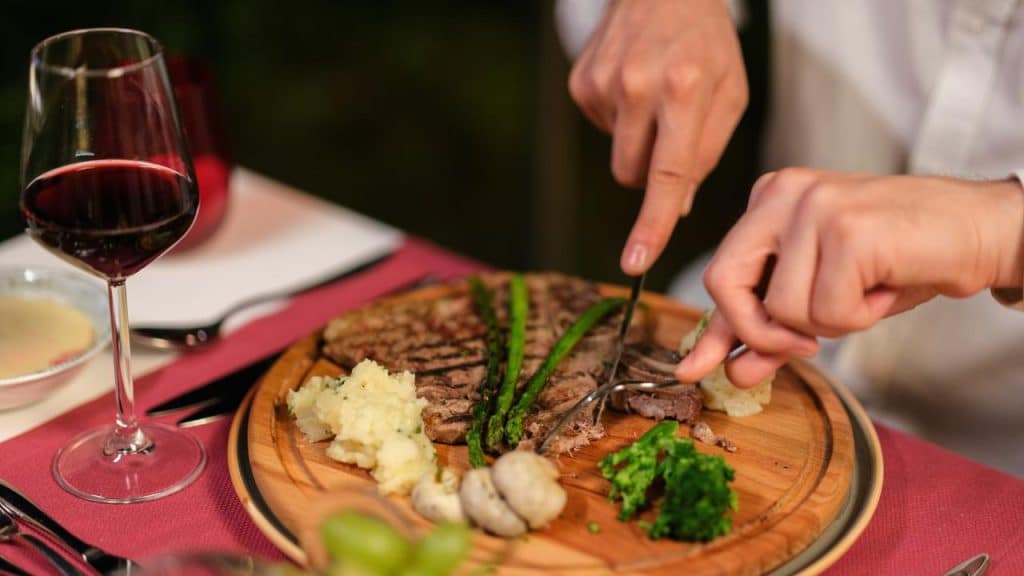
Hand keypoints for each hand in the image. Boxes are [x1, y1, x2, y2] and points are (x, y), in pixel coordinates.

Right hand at [568, 0, 747, 274]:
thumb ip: (707, 152)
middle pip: (633, 175)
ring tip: (653, 96)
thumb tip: (678, 205)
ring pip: (616, 157)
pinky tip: (632, 83)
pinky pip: (600, 130)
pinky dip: (619, 118)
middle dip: (652, 169)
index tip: (634, 262)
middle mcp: (638, 85)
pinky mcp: (580, 82)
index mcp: (685, 89)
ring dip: (636, 143)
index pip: (668, 173)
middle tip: (672, 128)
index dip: (653, 224)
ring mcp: (603, 83)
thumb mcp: (730, 91)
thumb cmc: (705, 42)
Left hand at [675, 168, 1023, 386]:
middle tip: (805, 345)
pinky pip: (827, 312)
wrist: (979, 232)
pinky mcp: (847, 229)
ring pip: (782, 308)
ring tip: (868, 289)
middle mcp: (781, 193)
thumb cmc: (900, 260)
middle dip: (759, 331)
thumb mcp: (825, 296)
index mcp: (769, 200)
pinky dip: (860, 316)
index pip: (722, 273)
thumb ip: (774, 328)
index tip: (696, 367)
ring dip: (831, 322)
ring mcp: (812, 206)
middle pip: (724, 283)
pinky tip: (885, 286)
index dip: (716, 327)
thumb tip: (732, 371)